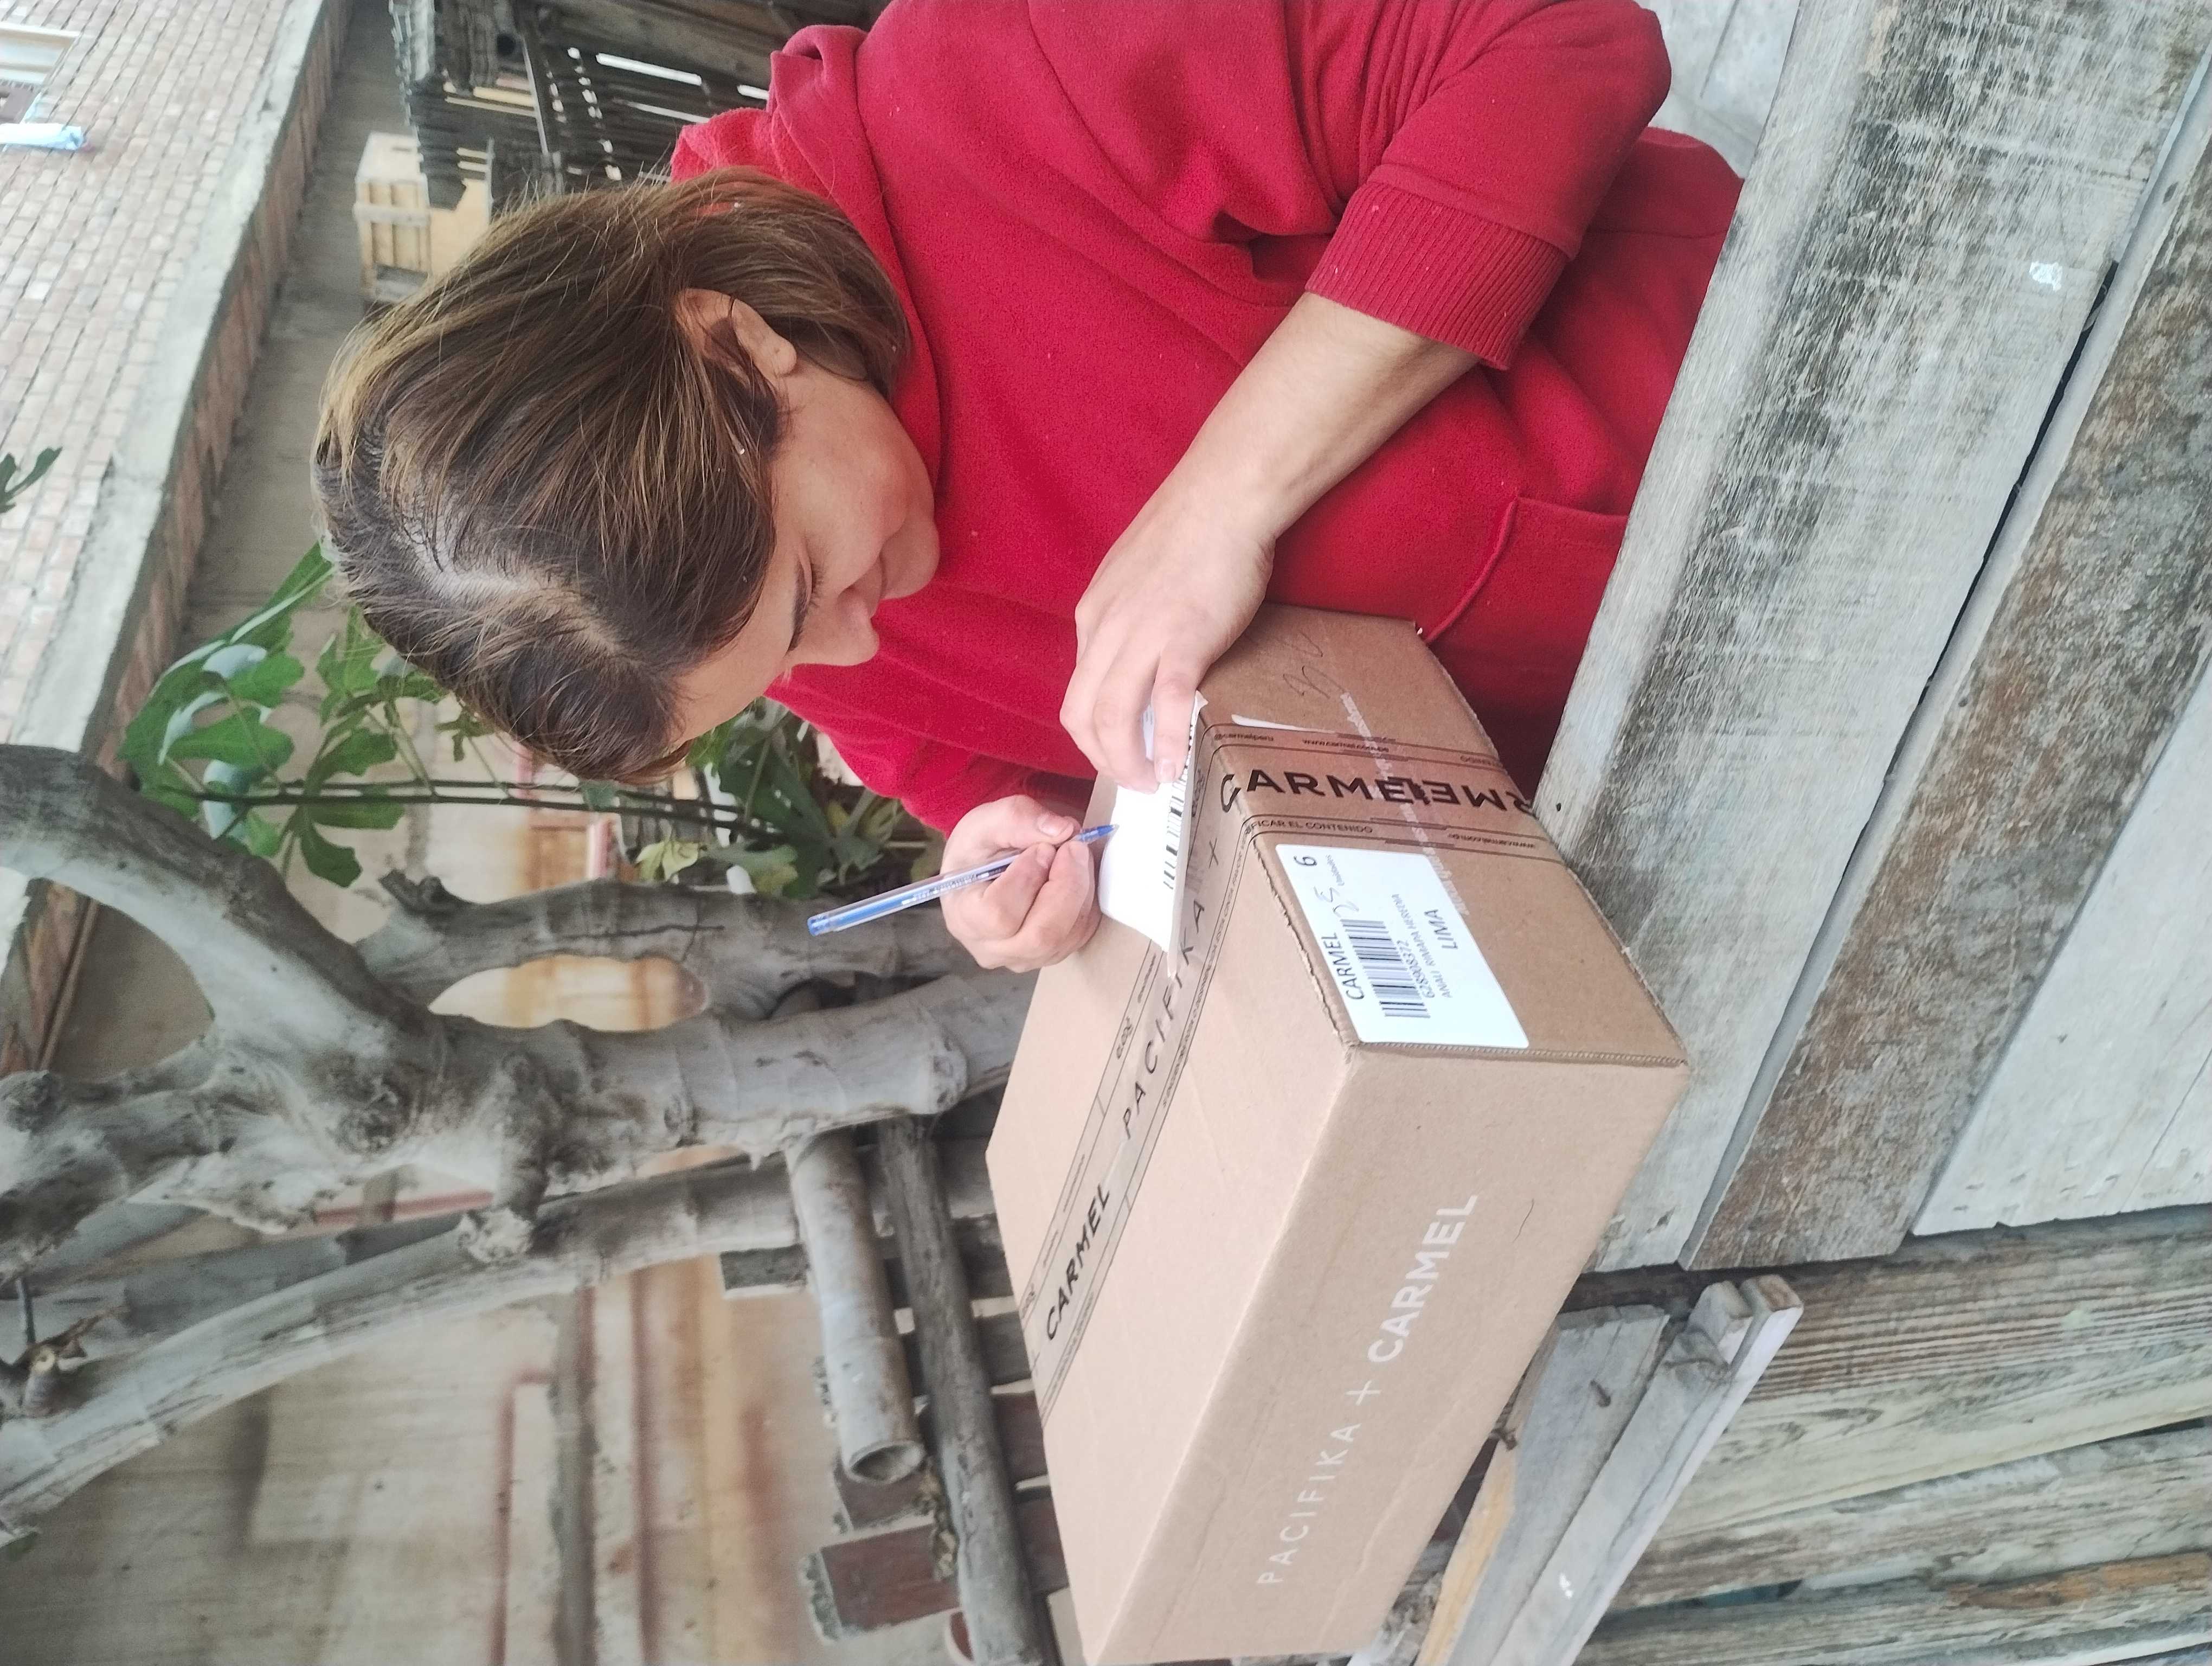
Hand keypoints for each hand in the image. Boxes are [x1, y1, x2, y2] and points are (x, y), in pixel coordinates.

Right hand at [940, 796, 1101, 971]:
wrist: (986, 868)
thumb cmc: (979, 849)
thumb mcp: (987, 822)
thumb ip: (1018, 818)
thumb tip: (1063, 830)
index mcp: (964, 918)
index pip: (999, 915)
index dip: (1028, 879)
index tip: (1041, 849)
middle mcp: (992, 949)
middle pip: (1041, 935)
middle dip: (1067, 885)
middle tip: (1073, 847)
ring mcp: (1025, 957)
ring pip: (1067, 936)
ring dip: (1081, 889)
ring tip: (1074, 855)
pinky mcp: (1053, 954)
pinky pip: (1082, 933)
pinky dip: (1088, 900)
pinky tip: (1077, 875)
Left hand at [1062, 476, 1272, 790]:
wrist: (1224, 496)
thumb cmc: (1191, 529)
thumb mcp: (1135, 575)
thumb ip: (1128, 615)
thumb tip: (1139, 650)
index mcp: (1094, 614)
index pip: (1078, 690)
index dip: (1092, 734)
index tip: (1115, 753)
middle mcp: (1106, 629)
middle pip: (1082, 713)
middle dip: (1101, 759)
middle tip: (1129, 781)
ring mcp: (1143, 636)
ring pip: (1112, 717)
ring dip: (1125, 762)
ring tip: (1148, 784)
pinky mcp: (1183, 639)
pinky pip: (1163, 704)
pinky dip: (1164, 743)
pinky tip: (1172, 767)